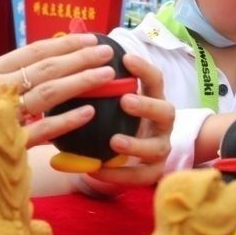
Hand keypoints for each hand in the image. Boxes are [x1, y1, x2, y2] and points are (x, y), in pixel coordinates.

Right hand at [0, 33, 117, 146]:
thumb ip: (7, 76)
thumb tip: (44, 63)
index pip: (35, 51)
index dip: (66, 43)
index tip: (92, 36)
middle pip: (47, 67)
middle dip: (82, 57)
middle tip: (110, 50)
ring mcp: (0, 113)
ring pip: (48, 92)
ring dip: (81, 81)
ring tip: (107, 75)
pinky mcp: (4, 142)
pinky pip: (42, 130)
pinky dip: (67, 120)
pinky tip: (89, 113)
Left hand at [81, 54, 173, 188]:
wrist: (125, 155)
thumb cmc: (117, 119)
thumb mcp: (112, 102)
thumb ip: (99, 88)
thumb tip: (69, 65)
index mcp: (153, 99)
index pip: (155, 80)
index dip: (144, 69)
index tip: (125, 58)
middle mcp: (162, 123)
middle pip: (166, 111)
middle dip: (147, 106)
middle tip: (125, 101)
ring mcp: (161, 147)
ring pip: (158, 148)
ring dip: (136, 144)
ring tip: (114, 141)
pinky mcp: (154, 171)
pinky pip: (140, 176)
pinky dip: (119, 174)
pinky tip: (96, 170)